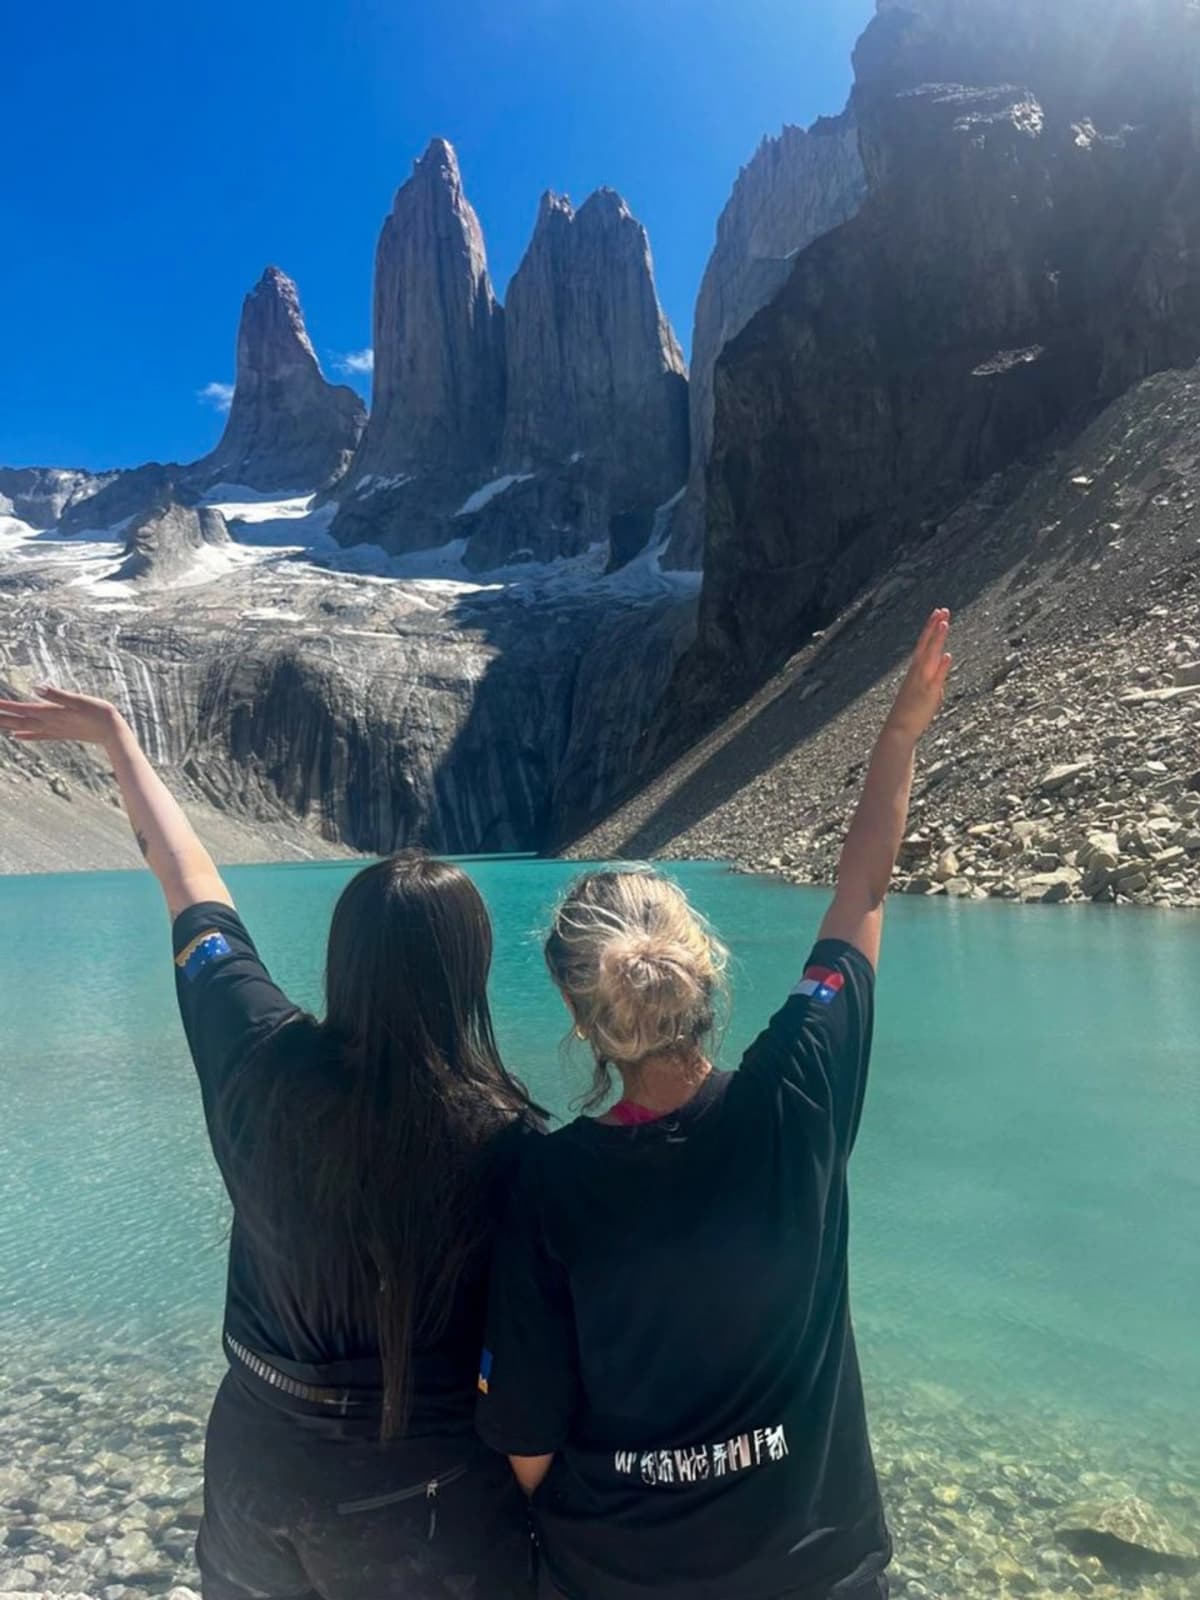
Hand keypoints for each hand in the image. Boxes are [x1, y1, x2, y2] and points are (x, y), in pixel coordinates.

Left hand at [0, 685, 124, 746]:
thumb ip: (57, 694)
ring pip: (25, 728)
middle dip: (2, 718)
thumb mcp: (79, 700)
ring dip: (9, 726)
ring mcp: (55, 730)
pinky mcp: (61, 733)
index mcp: (52, 713)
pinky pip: (37, 735)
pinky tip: (16, 736)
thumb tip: (36, 688)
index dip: (5, 706)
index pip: (22, 709)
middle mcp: (50, 723)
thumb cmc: (99, 713)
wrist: (113, 732)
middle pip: (19, 721)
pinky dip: (25, 735)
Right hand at [884, 609, 952, 743]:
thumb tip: (944, 661)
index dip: (931, 628)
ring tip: (944, 623)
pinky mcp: (929, 693)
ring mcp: (923, 681)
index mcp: (916, 669)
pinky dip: (941, 666)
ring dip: (937, 639)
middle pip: (927, 644)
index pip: (924, 643)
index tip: (938, 613)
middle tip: (942, 610)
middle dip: (934, 626)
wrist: (899, 729)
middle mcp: (918, 672)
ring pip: (931, 655)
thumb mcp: (926, 688)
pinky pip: (936, 677)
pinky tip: (947, 655)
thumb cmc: (911, 711)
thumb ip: (936, 673)